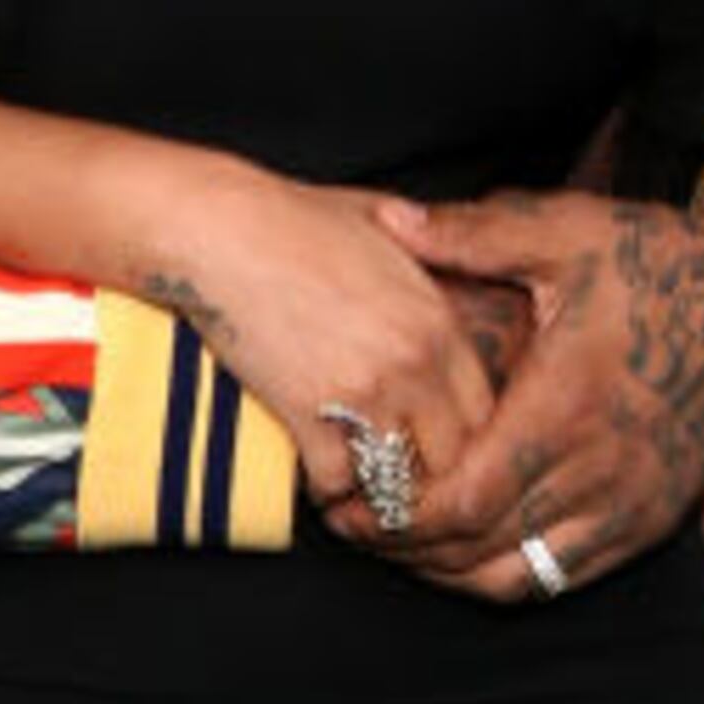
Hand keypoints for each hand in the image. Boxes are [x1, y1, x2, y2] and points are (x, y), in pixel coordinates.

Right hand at [145, 166, 506, 508]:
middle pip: (451, 455)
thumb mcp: (386, 225)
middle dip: (424, 467)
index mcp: (438, 321)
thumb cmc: (293, 220)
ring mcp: (363, 391)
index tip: (431, 436)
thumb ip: (428, 257)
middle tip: (396, 465)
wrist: (220, 231)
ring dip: (374, 477)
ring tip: (358, 471)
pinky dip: (324, 483)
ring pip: (395, 475)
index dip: (458, 431)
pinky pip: (335, 479)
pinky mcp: (308, 413)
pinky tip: (314, 467)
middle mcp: (413, 363)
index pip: (482, 410)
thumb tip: (446, 260)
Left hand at [336, 190, 703, 590]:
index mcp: (567, 404)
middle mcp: (601, 469)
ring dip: (450, 571)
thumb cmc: (660, 261)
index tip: (345, 504)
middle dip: (404, 548)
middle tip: (351, 527)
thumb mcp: (567, 233)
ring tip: (399, 543)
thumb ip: (472, 235)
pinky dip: (507, 576)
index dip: (396, 515)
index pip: (464, 498)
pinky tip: (465, 550)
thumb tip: (386, 222)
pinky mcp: (651, 519)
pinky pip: (565, 576)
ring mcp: (630, 503)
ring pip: (520, 577)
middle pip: (479, 548)